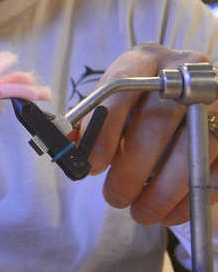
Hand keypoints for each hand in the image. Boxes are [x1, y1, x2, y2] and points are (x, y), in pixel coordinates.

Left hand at [84, 43, 217, 224]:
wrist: (190, 93)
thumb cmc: (141, 103)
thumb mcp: (115, 103)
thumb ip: (90, 123)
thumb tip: (67, 149)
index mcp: (146, 58)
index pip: (121, 87)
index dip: (105, 129)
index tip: (92, 165)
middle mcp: (186, 70)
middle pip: (158, 122)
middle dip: (132, 169)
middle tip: (114, 198)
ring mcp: (216, 99)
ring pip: (191, 149)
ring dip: (163, 190)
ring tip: (141, 212)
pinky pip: (215, 169)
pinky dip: (190, 198)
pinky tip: (169, 213)